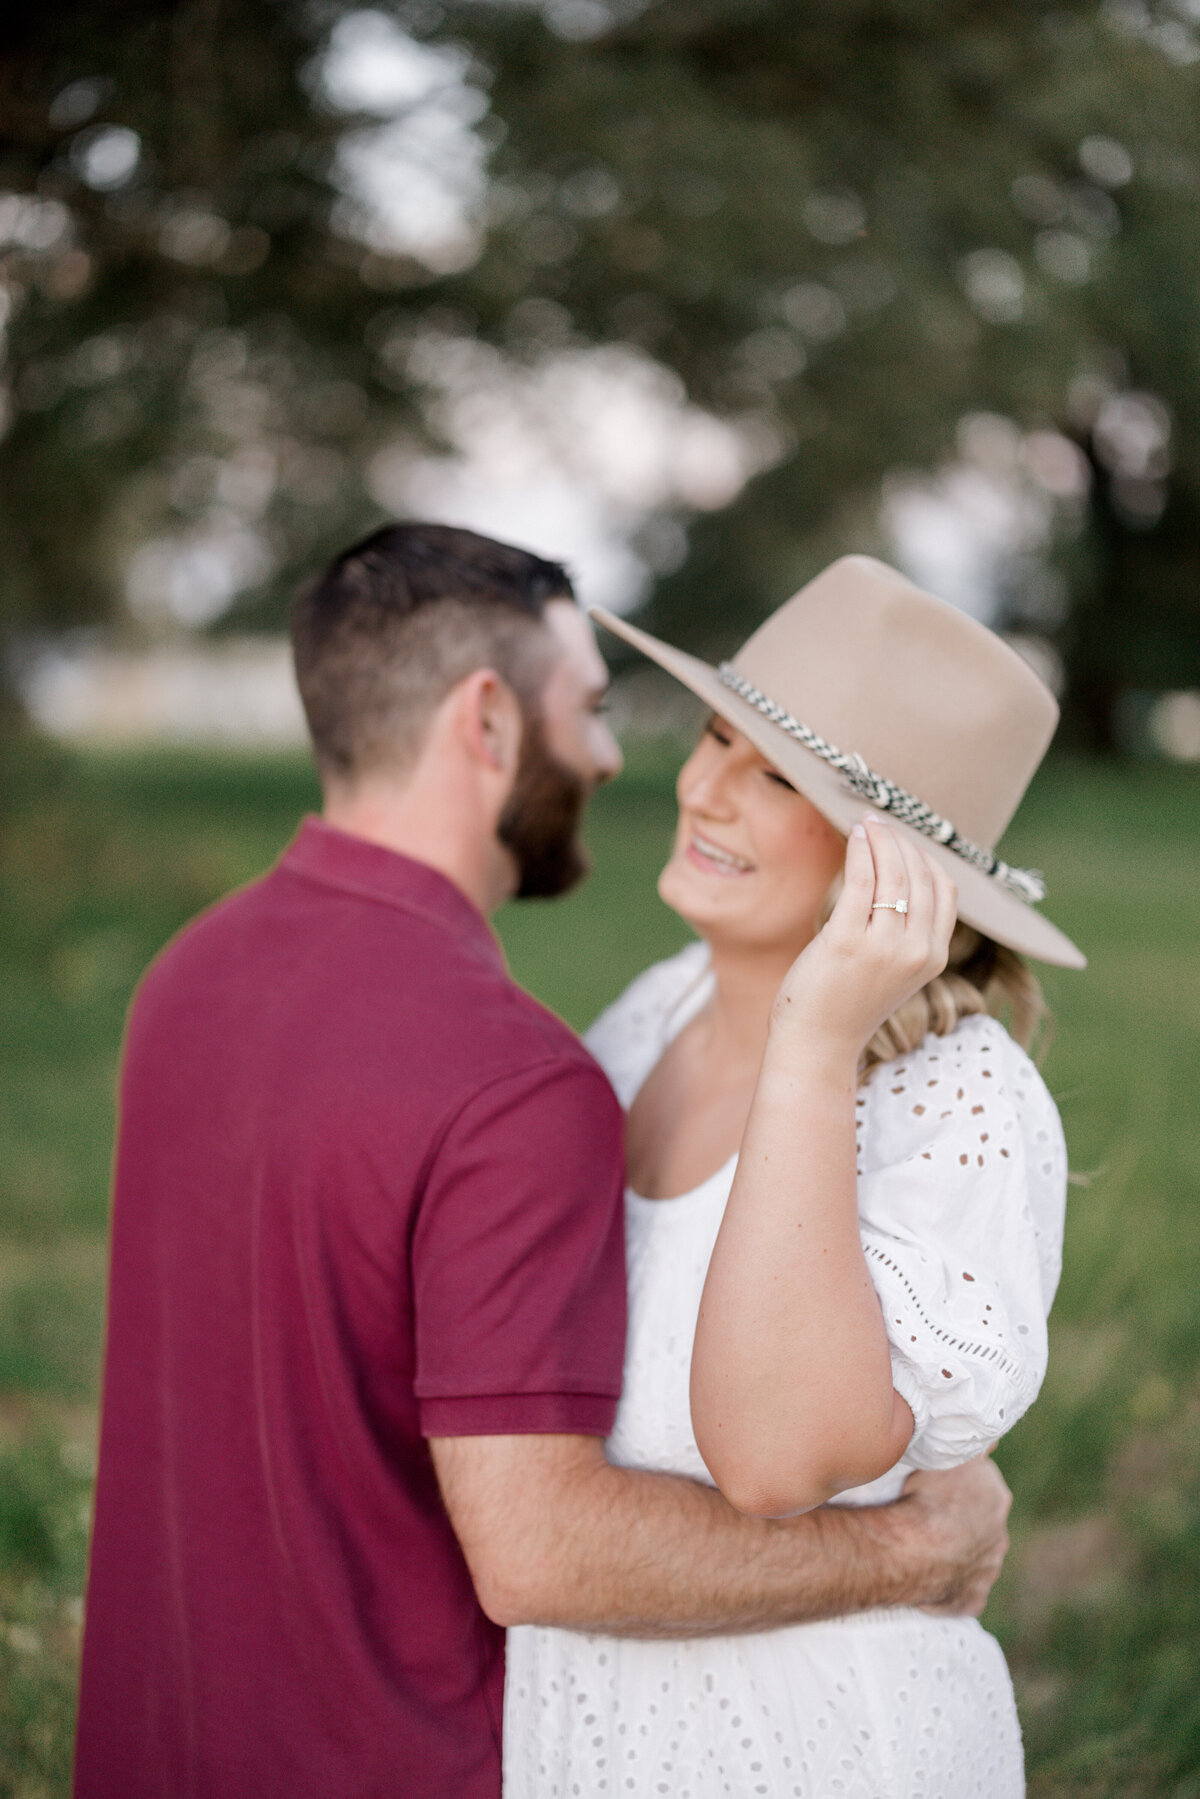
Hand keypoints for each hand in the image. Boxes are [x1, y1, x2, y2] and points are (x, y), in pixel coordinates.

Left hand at [770, 813, 957, 1064]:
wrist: (818, 1043)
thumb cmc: (848, 1003)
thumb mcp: (895, 970)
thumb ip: (907, 932)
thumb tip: (902, 874)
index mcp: (934, 957)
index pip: (945, 889)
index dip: (926, 856)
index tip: (903, 840)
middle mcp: (917, 951)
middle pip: (921, 875)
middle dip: (901, 841)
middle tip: (880, 823)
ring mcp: (884, 947)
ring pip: (894, 873)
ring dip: (881, 840)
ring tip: (866, 824)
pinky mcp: (848, 941)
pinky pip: (861, 881)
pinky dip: (860, 851)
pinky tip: (854, 837)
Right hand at [897, 1457, 1012, 1616]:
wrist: (916, 1547)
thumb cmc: (928, 1495)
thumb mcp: (951, 1456)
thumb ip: (975, 1448)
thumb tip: (992, 1438)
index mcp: (996, 1499)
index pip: (983, 1490)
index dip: (960, 1489)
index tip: (939, 1491)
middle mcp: (999, 1536)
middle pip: (981, 1527)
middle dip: (962, 1526)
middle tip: (930, 1521)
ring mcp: (987, 1571)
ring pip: (973, 1561)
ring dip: (956, 1557)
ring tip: (925, 1551)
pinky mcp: (971, 1599)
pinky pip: (961, 1593)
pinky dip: (948, 1588)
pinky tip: (929, 1581)